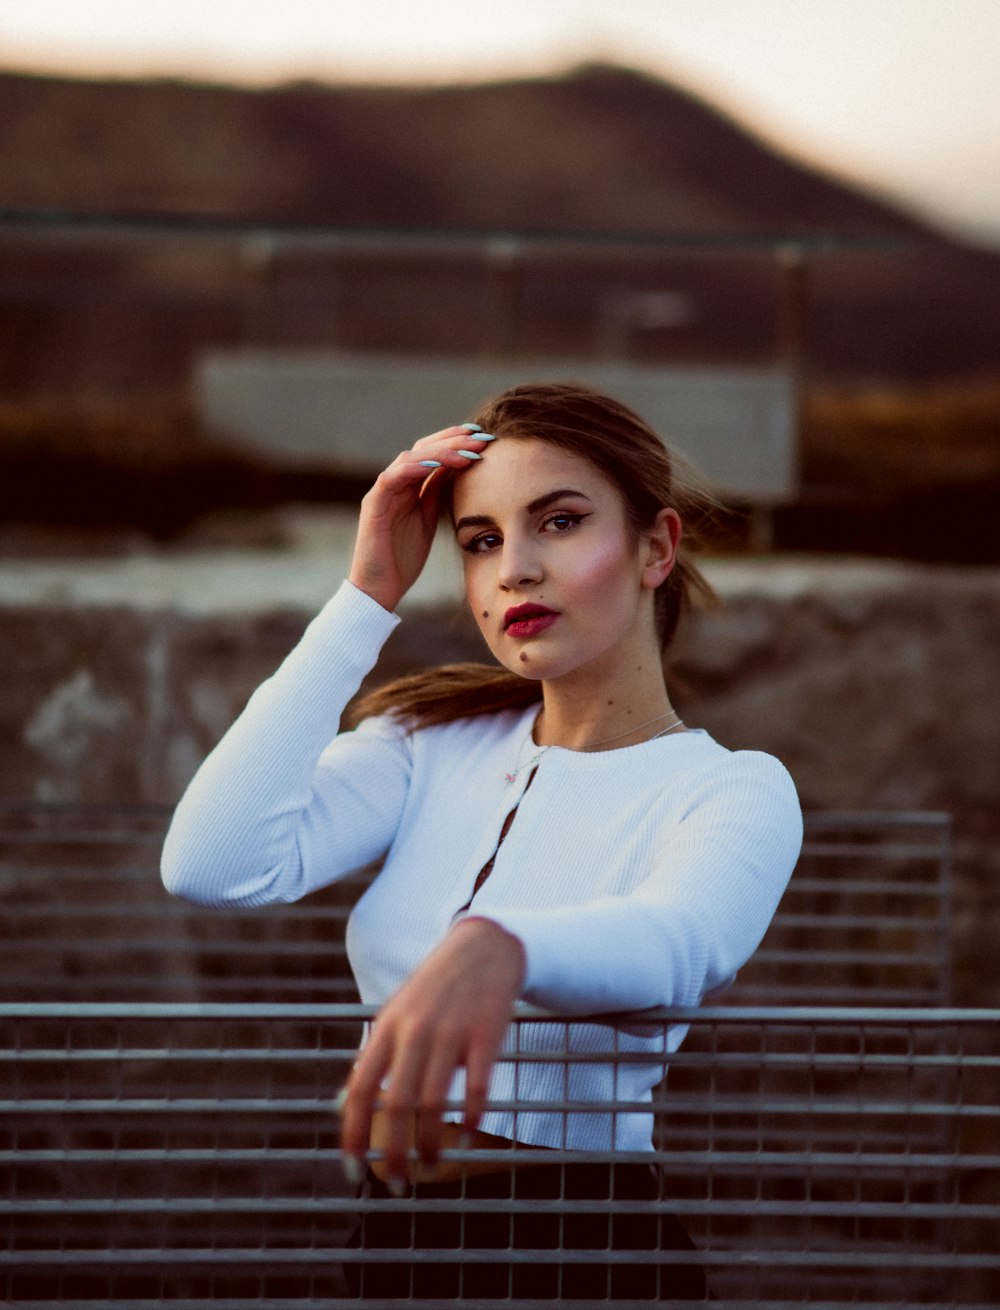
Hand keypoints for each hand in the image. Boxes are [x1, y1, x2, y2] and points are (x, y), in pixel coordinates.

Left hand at [339, 918, 525, 1187]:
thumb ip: (376, 1055)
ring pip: (435, 1101)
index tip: (353, 1168)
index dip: (353, 1132)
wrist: (482, 947)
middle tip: (396, 1182)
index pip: (361, 1088)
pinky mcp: (487, 1033)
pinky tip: (468, 1131)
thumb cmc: (435, 987)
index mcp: (388, 1027)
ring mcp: (452, 1032)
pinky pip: (478, 1085)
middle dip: (393, 1152)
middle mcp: (416, 1031)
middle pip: (397, 1104)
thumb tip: (346, 1104)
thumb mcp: (396, 1012)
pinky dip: (472, 1115)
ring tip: (430, 1165)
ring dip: (430, 1142)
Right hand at [348, 424, 493, 612]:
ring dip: (441, 451)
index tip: (484, 438)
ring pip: (411, 458)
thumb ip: (436, 494)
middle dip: (453, 440)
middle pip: (422, 448)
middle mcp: (394, 484)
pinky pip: (393, 477)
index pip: (431, 453)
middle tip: (482, 436)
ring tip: (468, 450)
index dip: (456, 442)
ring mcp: (382, 492)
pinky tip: (438, 464)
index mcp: (408, 487)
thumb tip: (458, 469)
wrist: (379, 589)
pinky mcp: (373, 505)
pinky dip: (416, 467)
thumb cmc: (402, 560)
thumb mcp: (427, 520)